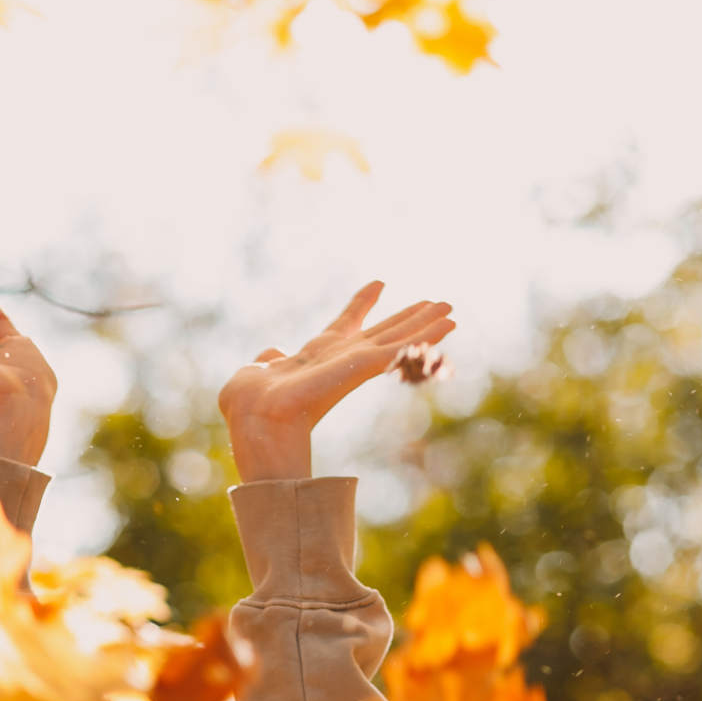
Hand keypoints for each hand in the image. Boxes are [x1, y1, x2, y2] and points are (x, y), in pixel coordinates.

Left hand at [216, 282, 452, 481]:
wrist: (255, 417)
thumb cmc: (250, 402)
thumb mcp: (258, 371)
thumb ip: (270, 359)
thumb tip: (269, 354)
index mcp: (318, 353)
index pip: (347, 323)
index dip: (362, 302)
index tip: (379, 282)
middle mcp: (342, 358)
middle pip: (384, 332)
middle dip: (410, 317)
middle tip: (440, 302)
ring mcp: (354, 363)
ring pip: (399, 339)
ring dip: (426, 325)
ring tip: (451, 311)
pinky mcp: (362, 366)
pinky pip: (399, 348)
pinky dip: (424, 335)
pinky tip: (446, 325)